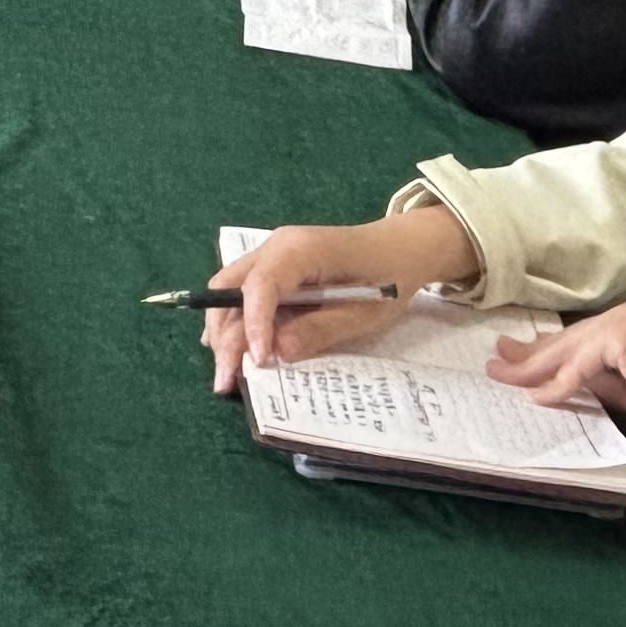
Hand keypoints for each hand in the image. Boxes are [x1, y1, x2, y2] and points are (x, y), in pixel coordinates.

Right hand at [199, 204, 481, 392]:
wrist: (401, 248)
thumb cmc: (388, 278)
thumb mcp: (362, 312)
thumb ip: (318, 330)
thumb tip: (277, 353)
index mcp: (299, 250)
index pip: (261, 285)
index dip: (253, 324)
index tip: (258, 361)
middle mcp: (275, 247)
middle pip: (229, 286)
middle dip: (224, 334)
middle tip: (225, 379)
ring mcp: (271, 255)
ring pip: (229, 289)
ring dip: (224, 329)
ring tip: (227, 371)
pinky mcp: (275, 269)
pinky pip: (243, 292)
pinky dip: (235, 320)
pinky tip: (234, 348)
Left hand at [484, 299, 625, 427]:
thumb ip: (604, 382)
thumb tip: (560, 383)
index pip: (587, 341)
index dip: (553, 354)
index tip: (524, 363)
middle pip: (574, 339)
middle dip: (534, 354)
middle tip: (499, 361)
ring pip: (572, 347)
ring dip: (535, 367)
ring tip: (503, 376)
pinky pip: (583, 363)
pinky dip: (560, 382)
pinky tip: (539, 397)